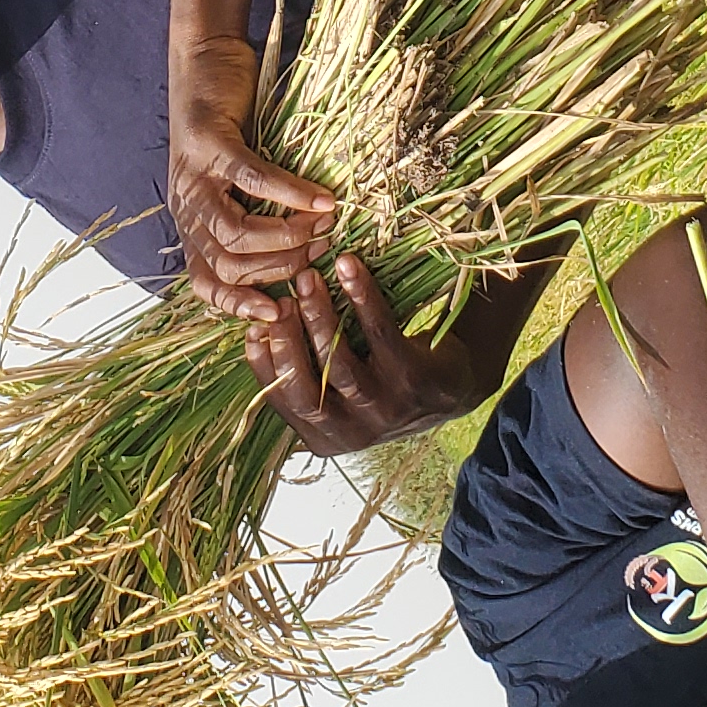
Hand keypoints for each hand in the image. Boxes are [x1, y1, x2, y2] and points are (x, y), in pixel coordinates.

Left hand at [164, 35, 335, 310]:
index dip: (241, 306)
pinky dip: (290, 194)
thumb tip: (305, 255)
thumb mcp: (237, 180)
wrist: (205, 59)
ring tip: (324, 226)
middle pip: (228, 265)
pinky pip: (252, 181)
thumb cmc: (230, 122)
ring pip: (235, 233)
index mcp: (191, 223)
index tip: (283, 314)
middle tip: (320, 250)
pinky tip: (321, 198)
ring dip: (286, 236)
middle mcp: (186, 207)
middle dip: (279, 267)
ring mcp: (194, 176)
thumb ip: (256, 214)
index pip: (206, 284)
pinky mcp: (210, 144)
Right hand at [240, 254, 485, 456]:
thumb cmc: (383, 379)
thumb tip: (256, 330)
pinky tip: (349, 268)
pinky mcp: (416, 380)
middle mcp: (355, 434)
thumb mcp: (340, 392)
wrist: (456, 386)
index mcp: (327, 438)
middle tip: (280, 299)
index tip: (251, 325)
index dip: (263, 364)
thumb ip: (304, 372)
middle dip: (287, 341)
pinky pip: (381, 333)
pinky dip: (361, 297)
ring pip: (339, 364)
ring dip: (320, 316)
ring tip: (309, 279)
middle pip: (306, 390)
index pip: (283, 402)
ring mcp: (387, 410)